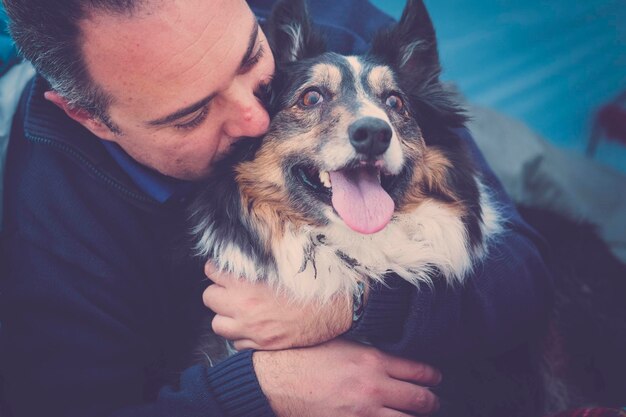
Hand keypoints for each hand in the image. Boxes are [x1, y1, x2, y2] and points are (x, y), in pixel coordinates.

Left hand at [203, 262, 351, 349]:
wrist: (337, 307)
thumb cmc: (313, 282)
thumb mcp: (283, 264)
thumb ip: (259, 260)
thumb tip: (243, 253)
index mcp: (248, 282)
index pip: (212, 271)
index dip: (217, 269)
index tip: (223, 269)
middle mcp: (245, 307)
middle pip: (209, 297)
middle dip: (217, 292)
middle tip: (230, 289)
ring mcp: (251, 328)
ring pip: (217, 324)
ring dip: (225, 316)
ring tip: (238, 310)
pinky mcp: (261, 344)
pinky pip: (236, 344)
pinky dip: (240, 336)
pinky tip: (252, 326)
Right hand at [253, 339, 441, 416]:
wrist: (276, 379)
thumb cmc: (306, 357)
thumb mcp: (343, 345)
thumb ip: (370, 353)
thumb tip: (391, 358)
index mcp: (373, 361)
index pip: (419, 371)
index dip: (432, 376)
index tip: (435, 379)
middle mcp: (374, 388)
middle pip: (420, 400)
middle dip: (431, 401)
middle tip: (432, 401)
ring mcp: (363, 413)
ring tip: (414, 414)